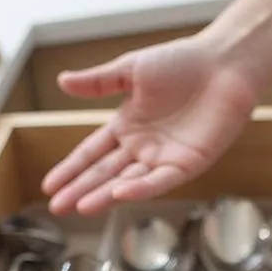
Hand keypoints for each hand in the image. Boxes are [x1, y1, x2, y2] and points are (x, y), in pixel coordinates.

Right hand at [41, 33, 258, 215]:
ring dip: (104, 195)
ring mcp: (163, 158)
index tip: (49, 186)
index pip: (91, 154)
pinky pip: (159, 181)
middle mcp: (141, 148)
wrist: (222, 63)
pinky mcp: (187, 164)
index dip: (70, 170)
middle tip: (57, 208)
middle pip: (104, 174)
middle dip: (80, 190)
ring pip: (127, 182)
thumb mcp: (131, 69)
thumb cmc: (182, 62)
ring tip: (81, 207)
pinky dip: (140, 189)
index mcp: (126, 126)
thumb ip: (98, 81)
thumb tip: (61, 81)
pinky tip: (119, 194)